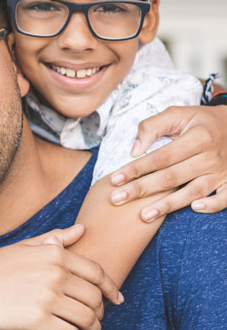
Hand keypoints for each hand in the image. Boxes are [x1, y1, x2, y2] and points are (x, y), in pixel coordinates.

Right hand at [0, 224, 120, 329]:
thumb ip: (54, 239)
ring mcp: (47, 297)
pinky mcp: (38, 320)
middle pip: (96, 297)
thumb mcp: (24, 247)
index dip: (111, 288)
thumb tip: (82, 230)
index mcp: (54, 254)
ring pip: (88, 318)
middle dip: (102, 312)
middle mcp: (55, 273)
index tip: (117, 299)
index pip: (97, 273)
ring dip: (95, 329)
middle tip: (99, 320)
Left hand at [109, 105, 226, 220]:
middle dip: (141, 189)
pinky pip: (224, 199)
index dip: (136, 169)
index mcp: (197, 137)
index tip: (115, 179)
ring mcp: (222, 172)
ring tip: (144, 215)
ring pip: (192, 192)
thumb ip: (153, 126)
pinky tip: (193, 208)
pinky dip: (212, 205)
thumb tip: (134, 150)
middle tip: (117, 199)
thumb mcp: (178, 113)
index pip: (161, 157)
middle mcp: (210, 157)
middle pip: (171, 177)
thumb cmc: (200, 121)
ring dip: (167, 205)